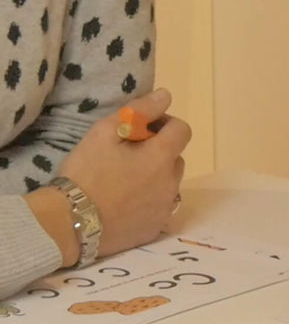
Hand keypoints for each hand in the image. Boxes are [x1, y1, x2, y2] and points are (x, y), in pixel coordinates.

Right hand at [57, 88, 191, 257]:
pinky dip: (149, 200)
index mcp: (161, 157)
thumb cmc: (86, 172)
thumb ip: (140, 111)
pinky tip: (125, 203)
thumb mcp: (105, 132)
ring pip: (169, 183)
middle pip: (175, 158)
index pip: (182, 130)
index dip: (165, 124)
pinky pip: (160, 207)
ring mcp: (165, 207)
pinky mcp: (156, 227)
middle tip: (128, 156)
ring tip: (125, 180)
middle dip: (158, 152)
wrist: (70, 222)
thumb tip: (166, 95)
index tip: (144, 129)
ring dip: (156, 176)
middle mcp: (171, 183)